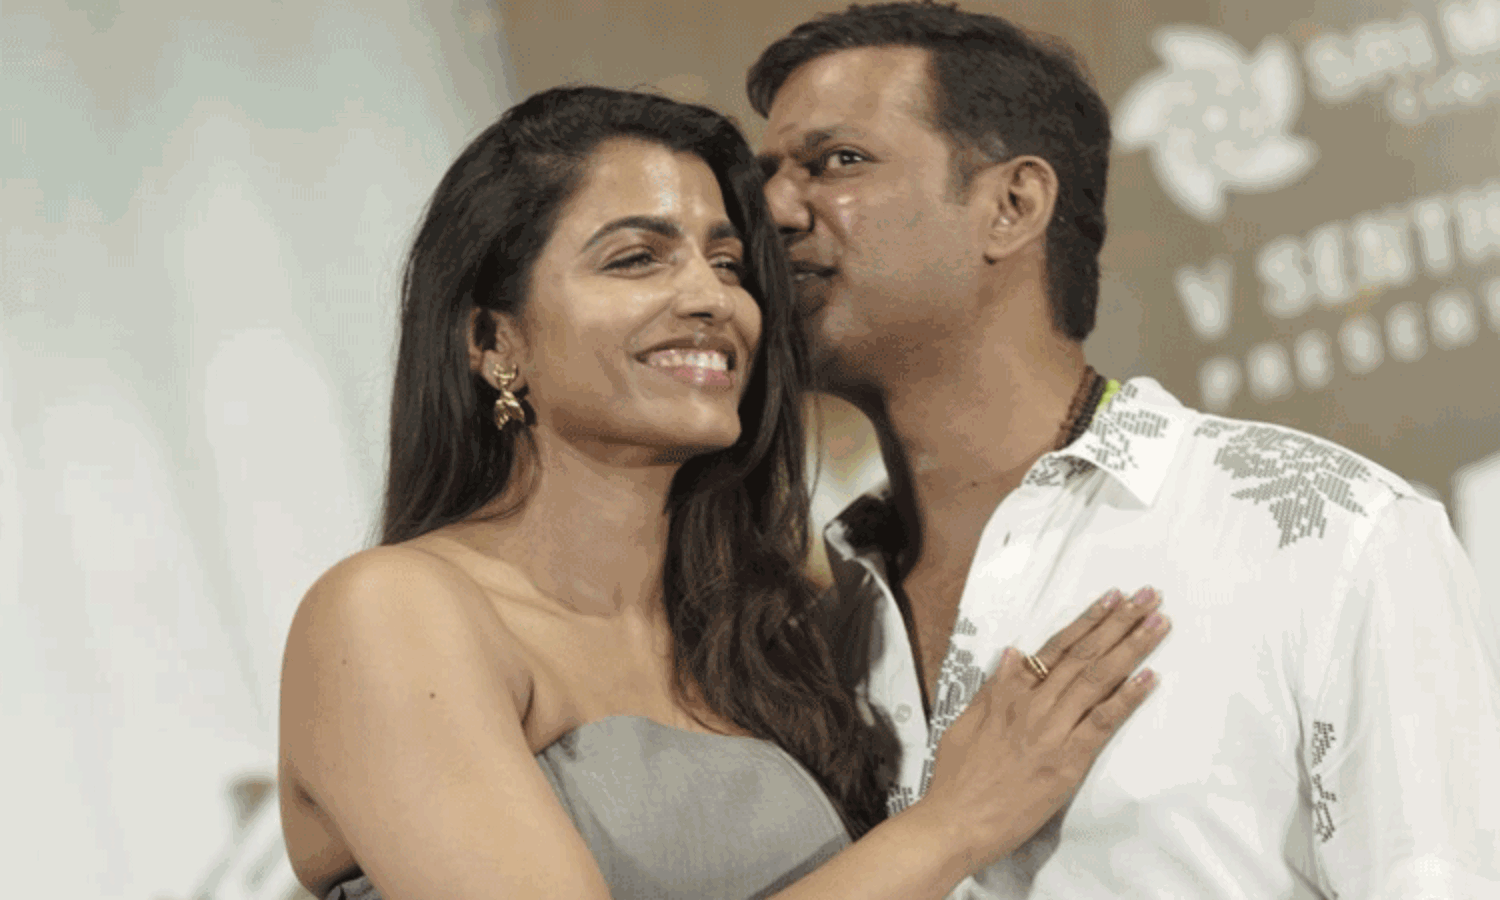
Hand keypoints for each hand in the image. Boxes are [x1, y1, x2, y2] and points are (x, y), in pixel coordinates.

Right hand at [916, 587, 1167, 874]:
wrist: (955, 821)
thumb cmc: (957, 778)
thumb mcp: (965, 723)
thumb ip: (994, 689)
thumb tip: (1014, 655)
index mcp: (1008, 693)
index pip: (1056, 647)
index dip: (1088, 620)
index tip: (1112, 598)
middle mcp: (1033, 705)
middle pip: (1084, 655)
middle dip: (1120, 623)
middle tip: (1148, 597)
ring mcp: (1052, 732)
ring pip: (1097, 679)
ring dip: (1132, 648)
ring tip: (1158, 624)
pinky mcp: (1067, 762)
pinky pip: (1102, 722)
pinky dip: (1127, 697)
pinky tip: (1149, 677)